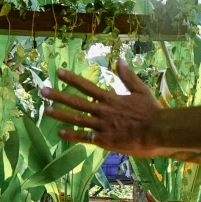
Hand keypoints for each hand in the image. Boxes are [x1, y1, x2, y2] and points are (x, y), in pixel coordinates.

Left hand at [40, 59, 166, 155]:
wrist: (158, 132)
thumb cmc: (152, 112)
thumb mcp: (141, 90)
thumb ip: (128, 76)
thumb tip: (119, 60)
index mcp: (111, 99)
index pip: (87, 86)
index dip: (72, 79)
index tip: (59, 72)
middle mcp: (103, 111)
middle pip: (76, 102)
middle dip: (58, 95)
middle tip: (42, 90)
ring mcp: (102, 126)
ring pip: (76, 119)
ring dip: (60, 114)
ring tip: (46, 109)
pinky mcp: (104, 140)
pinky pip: (84, 137)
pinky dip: (71, 135)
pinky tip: (59, 133)